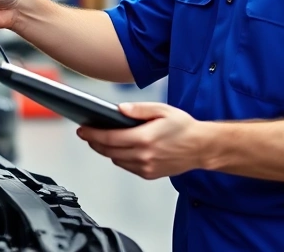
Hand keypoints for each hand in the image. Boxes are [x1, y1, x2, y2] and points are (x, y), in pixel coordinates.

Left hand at [77, 102, 205, 179]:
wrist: (201, 147)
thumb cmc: (184, 126)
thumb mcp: (162, 109)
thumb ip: (138, 109)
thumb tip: (119, 109)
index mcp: (144, 138)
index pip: (110, 137)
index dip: (92, 133)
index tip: (82, 129)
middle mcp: (143, 155)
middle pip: (109, 150)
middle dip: (94, 142)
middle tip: (86, 133)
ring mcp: (146, 167)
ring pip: (116, 160)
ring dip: (106, 150)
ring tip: (100, 139)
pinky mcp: (149, 174)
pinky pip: (127, 166)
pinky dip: (119, 157)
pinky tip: (119, 148)